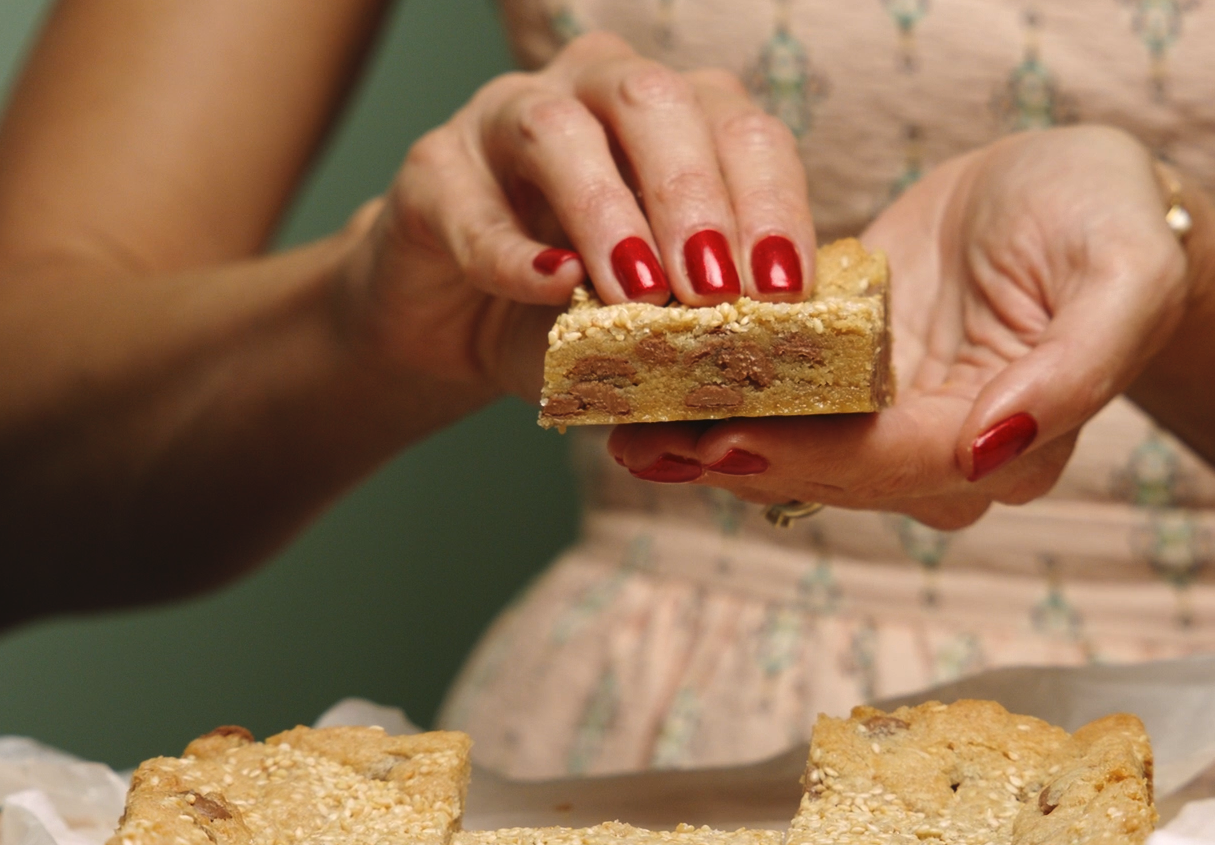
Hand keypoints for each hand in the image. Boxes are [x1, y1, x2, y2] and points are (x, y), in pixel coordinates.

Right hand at [339, 32, 817, 399]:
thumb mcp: (655, 328)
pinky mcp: (432, 171)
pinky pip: (472, 203)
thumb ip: (704, 337)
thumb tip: (767, 382)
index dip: (769, 204)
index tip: (782, 288)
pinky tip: (549, 289)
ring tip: (639, 292)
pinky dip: (512, 252)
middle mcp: (595, 93)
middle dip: (693, 197)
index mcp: (678, 116)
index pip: (740, 132)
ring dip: (607, 213)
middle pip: (653, 103)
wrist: (458, 325)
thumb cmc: (577, 313)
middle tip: (714, 290)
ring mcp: (505, 118)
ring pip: (559, 130)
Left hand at [608, 126, 1188, 528]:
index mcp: (1012, 443)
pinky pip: (776, 395)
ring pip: (791, 447)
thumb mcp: (1127, 272)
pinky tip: (645, 378)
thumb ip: (1077, 369)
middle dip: (731, 458)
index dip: (812, 459)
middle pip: (828, 472)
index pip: (900, 466)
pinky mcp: (850, 378)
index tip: (725, 442)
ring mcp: (890, 418)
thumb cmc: (1111, 219)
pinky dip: (713, 389)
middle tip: (636, 438)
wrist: (1075, 188)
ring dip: (704, 438)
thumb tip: (992, 448)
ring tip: (617, 421)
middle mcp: (943, 451)